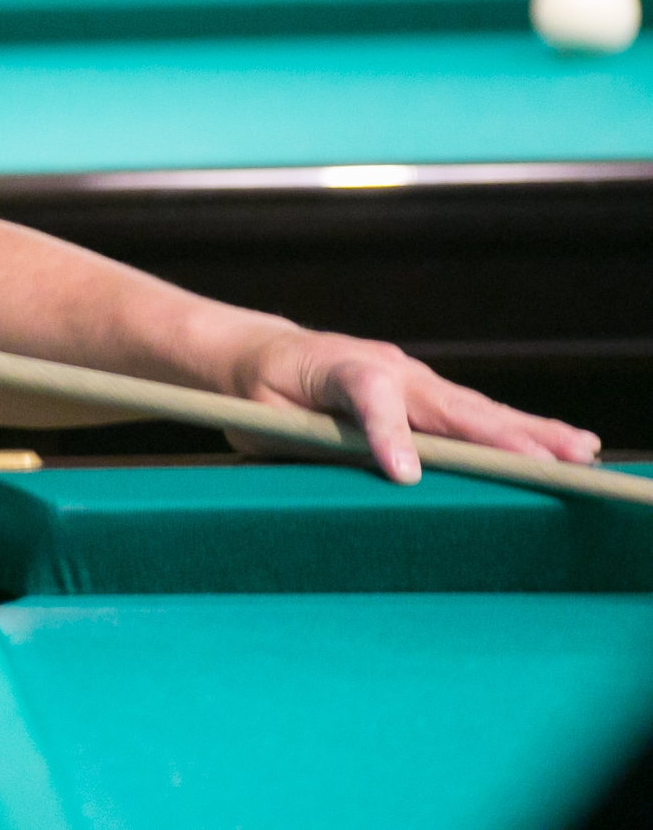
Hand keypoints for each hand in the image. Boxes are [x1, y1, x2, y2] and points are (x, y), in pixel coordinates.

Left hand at [230, 327, 601, 483]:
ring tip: (576, 452)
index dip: (387, 434)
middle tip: (548, 460)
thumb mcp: (266, 425)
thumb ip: (317, 445)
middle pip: (444, 402)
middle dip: (499, 434)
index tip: (407, 475)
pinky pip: (471, 411)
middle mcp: (382, 365)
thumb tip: (372, 478)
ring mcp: (408, 375)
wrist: (255, 354)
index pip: (367, 395)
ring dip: (526, 431)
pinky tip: (559, 444)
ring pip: (471, 406)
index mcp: (334, 369)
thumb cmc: (256, 395)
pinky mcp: (422, 391)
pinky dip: (515, 428)